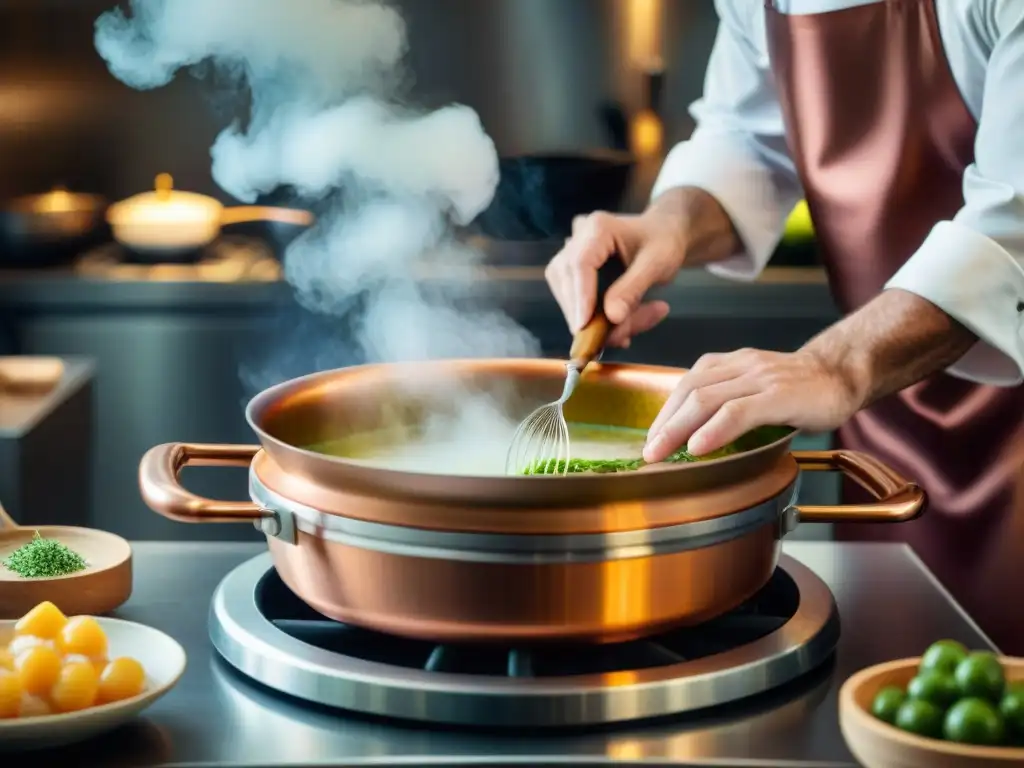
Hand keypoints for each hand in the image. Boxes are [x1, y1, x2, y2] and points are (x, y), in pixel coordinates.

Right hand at [544, 209, 683, 347]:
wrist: (661, 235)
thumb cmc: (663, 242)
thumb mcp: (657, 264)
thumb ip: (634, 289)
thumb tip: (613, 318)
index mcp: (598, 229)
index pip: (580, 264)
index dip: (581, 297)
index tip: (585, 326)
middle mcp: (577, 239)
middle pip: (568, 282)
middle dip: (590, 316)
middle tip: (623, 338)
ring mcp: (570, 256)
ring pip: (567, 295)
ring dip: (593, 321)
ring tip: (628, 332)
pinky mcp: (571, 274)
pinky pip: (574, 301)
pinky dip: (595, 319)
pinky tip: (621, 327)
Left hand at [643, 348, 865, 461]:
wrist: (844, 373)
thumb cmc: (800, 389)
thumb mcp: (756, 388)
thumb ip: (729, 404)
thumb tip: (695, 438)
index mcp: (731, 364)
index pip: (687, 385)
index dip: (664, 412)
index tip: (651, 439)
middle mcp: (741, 365)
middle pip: (690, 391)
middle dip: (663, 424)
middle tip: (648, 452)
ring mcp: (760, 378)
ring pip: (707, 399)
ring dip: (678, 429)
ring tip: (662, 453)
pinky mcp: (779, 395)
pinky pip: (738, 411)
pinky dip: (713, 430)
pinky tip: (698, 447)